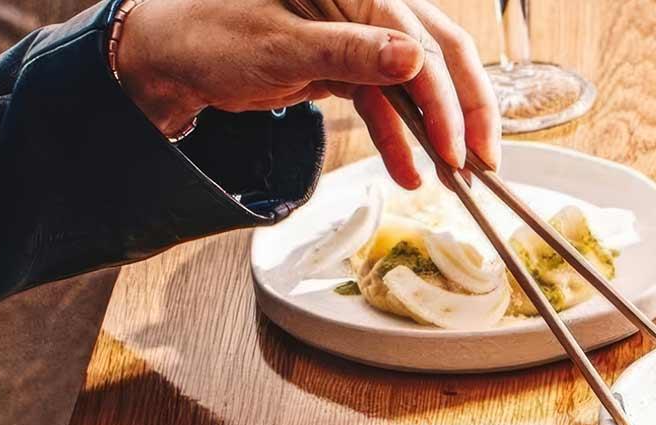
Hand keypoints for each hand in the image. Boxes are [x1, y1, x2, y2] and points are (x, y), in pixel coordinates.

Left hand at [115, 0, 499, 185]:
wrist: (173, 56)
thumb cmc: (210, 34)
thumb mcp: (279, 46)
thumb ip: (348, 50)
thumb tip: (412, 57)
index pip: (424, 39)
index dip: (448, 98)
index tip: (459, 149)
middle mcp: (366, 4)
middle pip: (440, 53)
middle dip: (464, 111)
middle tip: (483, 163)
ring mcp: (360, 36)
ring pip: (420, 82)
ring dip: (435, 131)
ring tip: (448, 177)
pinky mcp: (349, 65)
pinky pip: (389, 102)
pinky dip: (400, 137)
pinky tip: (409, 170)